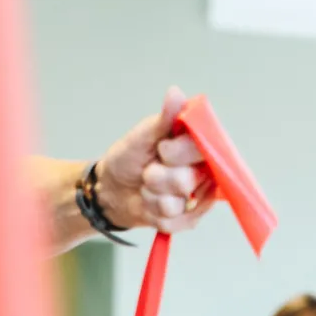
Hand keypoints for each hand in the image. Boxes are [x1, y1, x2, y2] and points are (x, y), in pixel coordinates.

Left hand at [94, 86, 216, 234]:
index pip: (203, 149)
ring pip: (176, 204)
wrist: (112, 188)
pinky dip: (153, 214)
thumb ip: (164, 118)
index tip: (162, 149)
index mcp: (198, 146)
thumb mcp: (143, 135)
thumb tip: (175, 92)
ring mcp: (197, 198)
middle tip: (148, 171)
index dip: (178, 153)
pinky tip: (148, 204)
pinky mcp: (187, 220)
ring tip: (146, 187)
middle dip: (157, 177)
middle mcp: (203, 171)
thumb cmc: (129, 157)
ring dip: (151, 196)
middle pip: (187, 181)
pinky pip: (173, 223)